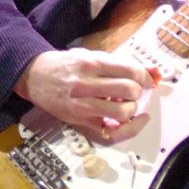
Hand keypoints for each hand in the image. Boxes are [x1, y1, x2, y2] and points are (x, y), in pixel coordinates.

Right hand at [14, 47, 155, 141]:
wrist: (34, 76)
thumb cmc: (65, 64)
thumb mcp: (90, 56)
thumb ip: (120, 64)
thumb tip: (153, 71)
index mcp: (91, 63)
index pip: (129, 71)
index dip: (145, 76)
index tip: (148, 80)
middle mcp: (86, 84)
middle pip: (128, 91)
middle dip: (138, 91)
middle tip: (135, 90)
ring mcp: (82, 105)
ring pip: (121, 113)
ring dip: (132, 109)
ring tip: (127, 103)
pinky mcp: (80, 121)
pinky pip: (110, 132)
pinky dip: (128, 128)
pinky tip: (133, 120)